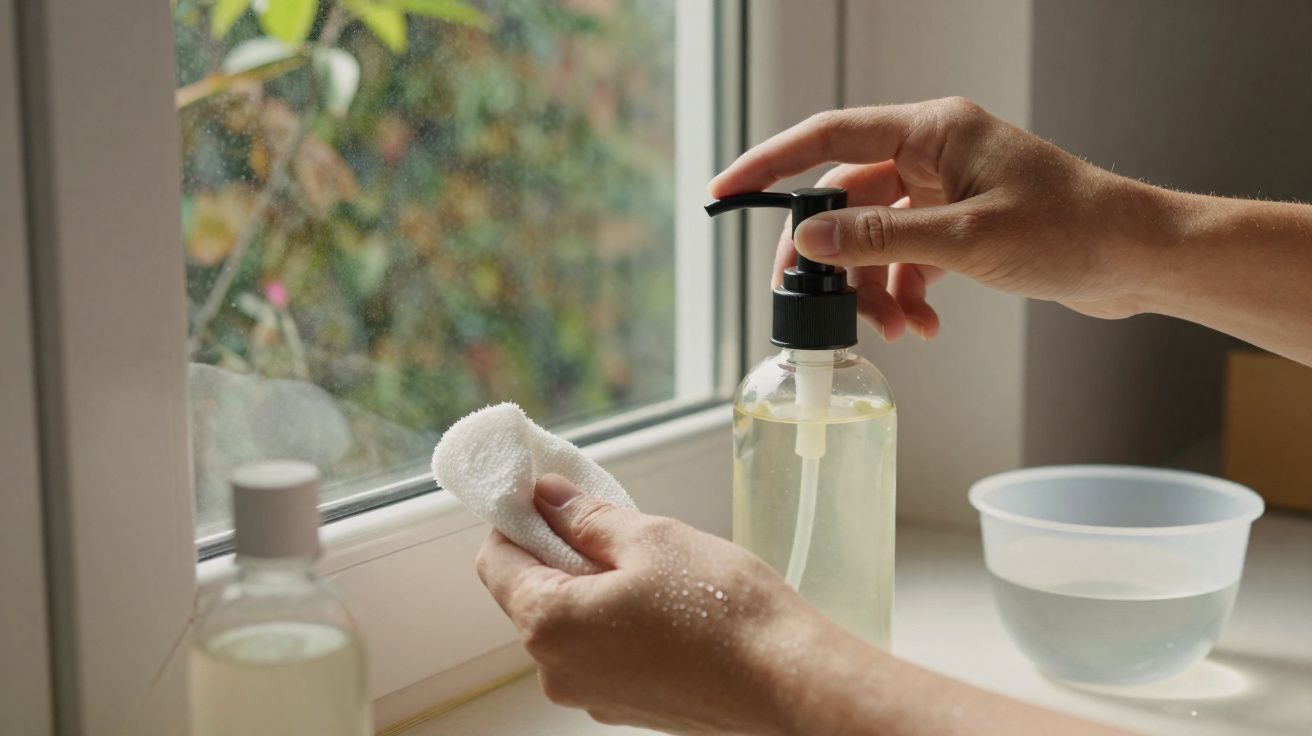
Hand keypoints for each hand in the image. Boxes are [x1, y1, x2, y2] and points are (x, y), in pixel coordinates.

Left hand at [475, 475, 833, 734]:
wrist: (790, 682)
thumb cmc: (724, 611)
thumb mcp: (650, 538)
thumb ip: (584, 517)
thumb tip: (545, 496)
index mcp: (549, 623)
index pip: (495, 559)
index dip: (516, 518)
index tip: (546, 492)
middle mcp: (557, 670)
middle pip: (529, 593)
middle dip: (558, 551)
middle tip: (613, 522)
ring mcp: (591, 695)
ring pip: (568, 621)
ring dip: (591, 584)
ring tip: (651, 565)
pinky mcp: (625, 706)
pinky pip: (598, 650)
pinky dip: (615, 619)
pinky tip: (665, 602)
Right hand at [710, 97, 1164, 338]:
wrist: (1138, 258)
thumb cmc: (1071, 231)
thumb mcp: (966, 240)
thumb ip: (881, 239)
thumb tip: (810, 242)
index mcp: (931, 131)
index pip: (827, 138)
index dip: (770, 165)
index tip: (725, 191)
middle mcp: (932, 153)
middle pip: (845, 199)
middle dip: (833, 259)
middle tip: (818, 304)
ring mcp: (945, 189)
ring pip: (875, 237)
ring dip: (874, 286)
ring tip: (895, 328)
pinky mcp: (960, 224)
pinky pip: (906, 256)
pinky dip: (904, 291)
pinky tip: (921, 322)